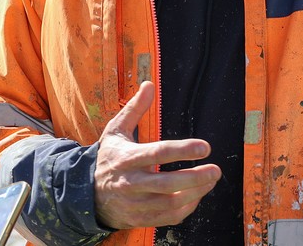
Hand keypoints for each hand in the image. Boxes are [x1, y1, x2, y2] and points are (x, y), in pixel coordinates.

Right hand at [95, 81, 220, 229]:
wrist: (86, 195)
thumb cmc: (108, 158)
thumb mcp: (115, 131)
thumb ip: (135, 109)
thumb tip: (149, 84)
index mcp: (126, 158)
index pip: (158, 153)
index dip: (183, 150)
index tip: (205, 147)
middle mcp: (130, 183)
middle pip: (167, 183)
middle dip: (195, 178)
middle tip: (216, 170)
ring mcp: (135, 203)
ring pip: (170, 203)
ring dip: (195, 192)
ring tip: (211, 180)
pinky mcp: (139, 218)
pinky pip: (168, 217)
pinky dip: (186, 208)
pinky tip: (197, 195)